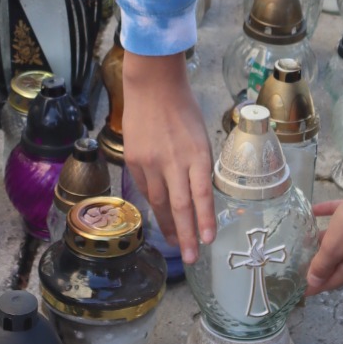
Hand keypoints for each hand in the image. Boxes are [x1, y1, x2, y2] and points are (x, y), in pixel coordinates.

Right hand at [122, 50, 215, 264]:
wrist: (153, 87)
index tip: (207, 241)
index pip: (202, 195)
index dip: (204, 220)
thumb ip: (199, 166)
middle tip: (190, 257)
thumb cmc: (183, 110)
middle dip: (185, 235)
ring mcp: (151, 162)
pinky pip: (145, 188)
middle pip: (180, 206)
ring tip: (175, 242)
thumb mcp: (201, 137)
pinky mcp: (134, 160)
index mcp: (197, 153)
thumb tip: (198, 196)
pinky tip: (159, 213)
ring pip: (159, 202)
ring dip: (168, 224)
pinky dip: (153, 202)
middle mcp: (174, 161)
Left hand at [307, 160, 342, 294]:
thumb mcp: (334, 247)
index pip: (332, 281)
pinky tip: (312, 211)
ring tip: (301, 240)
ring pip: (337, 241)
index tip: (298, 291)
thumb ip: (322, 264)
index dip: (315, 287)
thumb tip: (314, 282)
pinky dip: (326, 217)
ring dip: (321, 241)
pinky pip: (339, 219)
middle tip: (296, 265)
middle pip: (335, 262)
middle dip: (317, 265)